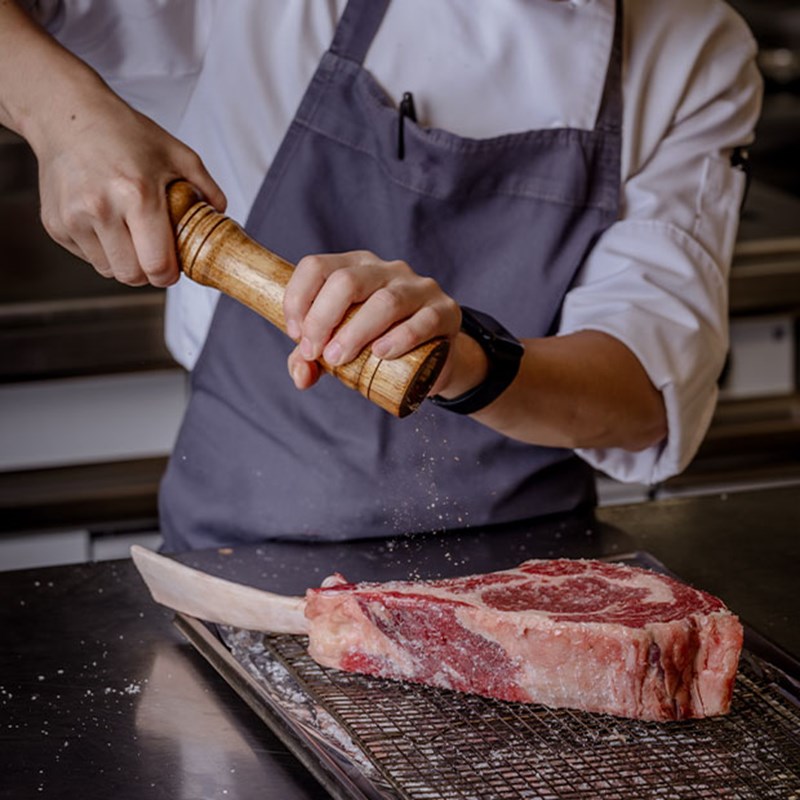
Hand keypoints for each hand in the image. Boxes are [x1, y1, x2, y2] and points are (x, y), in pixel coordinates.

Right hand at [0, 1, 224, 286]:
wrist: (67, 115)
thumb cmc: (125, 134)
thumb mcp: (176, 153)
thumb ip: (206, 188)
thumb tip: (222, 216)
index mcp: (137, 194)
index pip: (157, 266)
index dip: (169, 275)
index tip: (173, 268)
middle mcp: (101, 209)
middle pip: (132, 277)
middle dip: (147, 272)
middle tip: (154, 253)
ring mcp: (73, 218)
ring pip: (109, 271)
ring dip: (123, 261)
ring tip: (128, 231)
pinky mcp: (54, 224)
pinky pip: (88, 257)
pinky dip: (100, 248)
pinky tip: (104, 221)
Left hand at [283, 251, 461, 389]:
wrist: (434, 359)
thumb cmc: (378, 346)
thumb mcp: (341, 347)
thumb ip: (312, 359)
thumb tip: (301, 374)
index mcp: (356, 267)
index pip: (317, 267)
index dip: (298, 299)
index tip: (297, 336)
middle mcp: (387, 270)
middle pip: (346, 281)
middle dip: (322, 319)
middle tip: (316, 353)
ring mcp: (419, 288)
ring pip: (384, 301)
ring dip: (355, 332)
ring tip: (339, 359)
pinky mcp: (445, 311)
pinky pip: (423, 320)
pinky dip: (400, 338)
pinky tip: (382, 354)